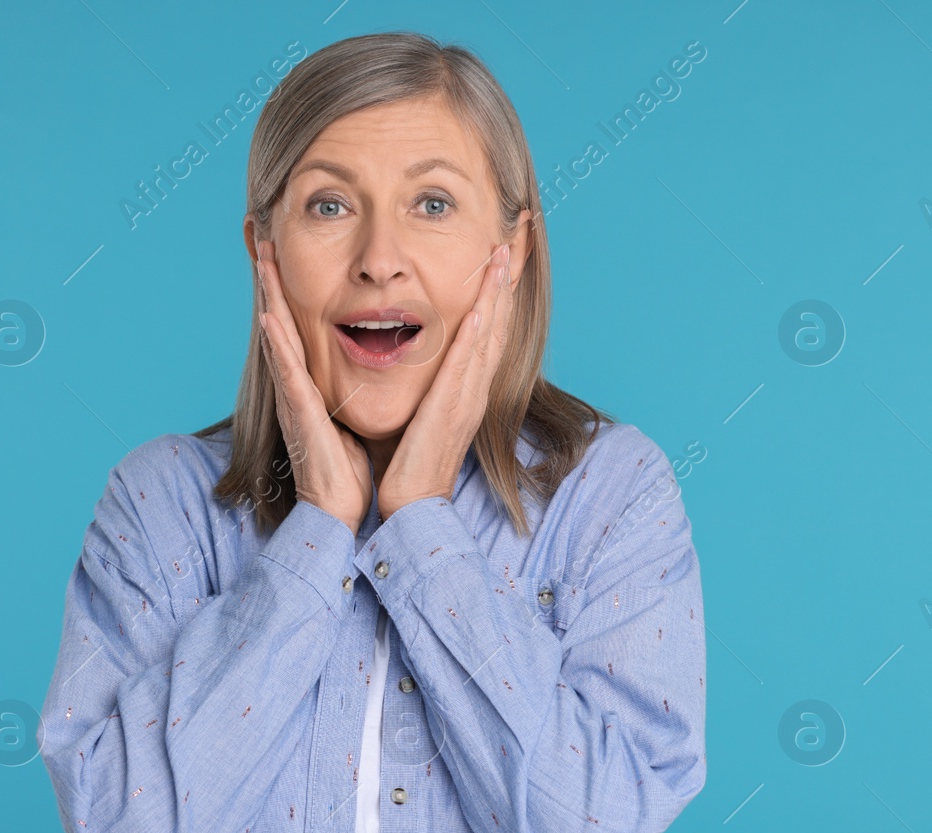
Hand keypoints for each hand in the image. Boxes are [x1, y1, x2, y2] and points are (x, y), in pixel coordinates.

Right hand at [255, 238, 372, 533]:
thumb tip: (374, 366)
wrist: (340, 510)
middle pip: (281, 321)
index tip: (284, 253)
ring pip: (278, 336)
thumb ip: (353, 390)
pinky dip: (278, 344)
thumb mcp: (353, 416)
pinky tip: (270, 317)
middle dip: (270, 280)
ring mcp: (294, 397)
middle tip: (261, 238)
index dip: (289, 290)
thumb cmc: (349, 467)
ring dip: (268, 298)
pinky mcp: (299, 414)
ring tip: (261, 260)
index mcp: (313, 383)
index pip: (300, 326)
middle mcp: (298, 385)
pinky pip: (288, 373)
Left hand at [378, 242, 514, 518]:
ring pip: (489, 336)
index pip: (490, 321)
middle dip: (510, 273)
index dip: (500, 282)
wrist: (412, 504)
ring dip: (498, 294)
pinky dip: (476, 338)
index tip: (505, 243)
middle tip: (521, 228)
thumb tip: (422, 348)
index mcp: (468, 383)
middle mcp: (475, 386)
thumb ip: (428, 377)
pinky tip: (480, 310)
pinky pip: (466, 369)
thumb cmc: (410, 460)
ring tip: (504, 253)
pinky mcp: (450, 413)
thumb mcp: (424, 407)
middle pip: (500, 319)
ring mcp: (467, 399)